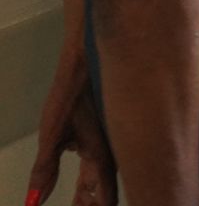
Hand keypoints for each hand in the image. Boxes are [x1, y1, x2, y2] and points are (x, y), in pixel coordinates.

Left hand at [28, 43, 115, 205]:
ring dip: (90, 194)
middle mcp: (111, 154)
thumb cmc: (73, 93)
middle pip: (103, 192)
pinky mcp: (103, 134)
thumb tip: (34, 200)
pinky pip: (100, 165)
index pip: (105, 200)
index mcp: (102, 158)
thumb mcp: (51, 134)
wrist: (89, 60)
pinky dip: (90, 179)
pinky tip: (79, 174)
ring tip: (77, 202)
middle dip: (89, 205)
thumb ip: (44, 170)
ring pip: (102, 179)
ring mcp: (110, 144)